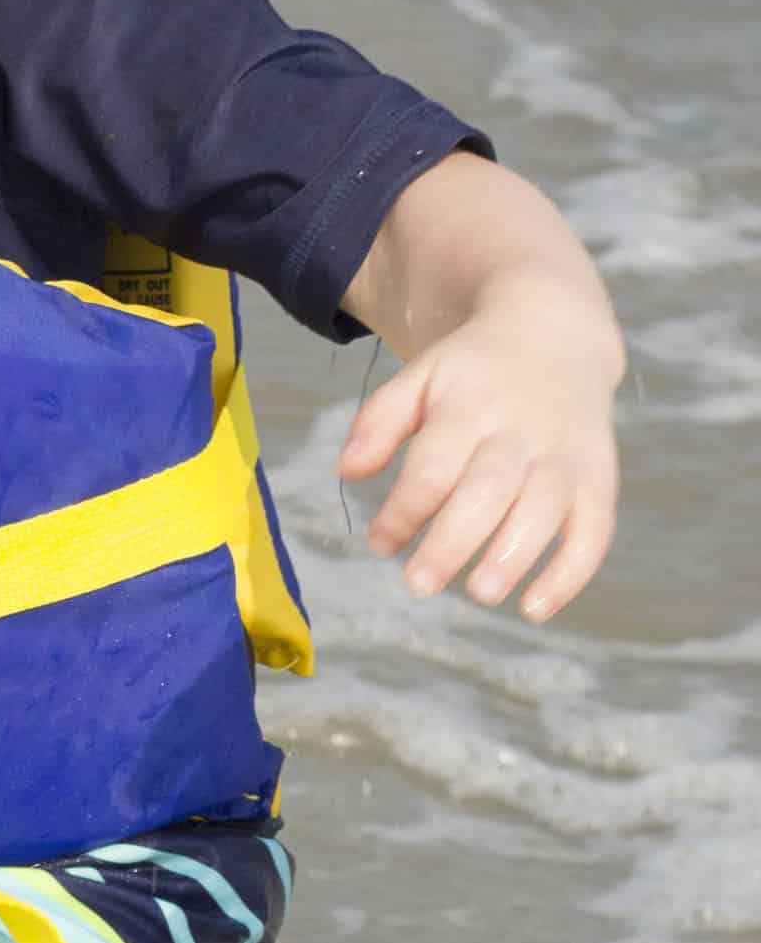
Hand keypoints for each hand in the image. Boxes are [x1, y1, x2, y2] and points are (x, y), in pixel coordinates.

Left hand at [337, 275, 618, 621]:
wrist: (556, 333)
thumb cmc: (473, 373)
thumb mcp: (422, 377)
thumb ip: (380, 421)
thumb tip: (344, 471)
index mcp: (471, 406)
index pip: (435, 465)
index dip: (405, 509)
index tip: (379, 543)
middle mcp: (522, 431)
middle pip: (490, 490)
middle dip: (454, 542)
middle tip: (418, 584)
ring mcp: (564, 455)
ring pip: (546, 509)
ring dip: (515, 556)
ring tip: (480, 594)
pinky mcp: (597, 478)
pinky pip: (594, 529)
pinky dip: (571, 573)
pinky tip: (534, 609)